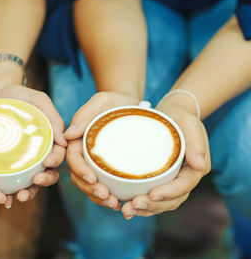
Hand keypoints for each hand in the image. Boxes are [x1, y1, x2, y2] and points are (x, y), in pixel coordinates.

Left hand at [0, 63, 66, 202]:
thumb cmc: (18, 95)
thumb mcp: (37, 100)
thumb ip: (52, 117)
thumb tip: (64, 140)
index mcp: (50, 139)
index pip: (58, 154)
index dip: (55, 161)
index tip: (48, 162)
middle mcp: (39, 153)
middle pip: (48, 172)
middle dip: (44, 181)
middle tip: (35, 181)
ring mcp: (24, 160)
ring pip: (32, 182)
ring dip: (30, 192)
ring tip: (19, 196)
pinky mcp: (8, 165)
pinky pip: (12, 181)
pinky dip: (11, 192)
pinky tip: (5, 198)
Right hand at [65, 92, 139, 209]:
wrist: (132, 106)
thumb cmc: (115, 101)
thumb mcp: (101, 101)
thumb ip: (85, 114)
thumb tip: (68, 135)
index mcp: (77, 140)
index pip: (73, 158)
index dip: (79, 170)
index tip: (92, 179)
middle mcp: (82, 154)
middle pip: (78, 176)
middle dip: (89, 189)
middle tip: (106, 196)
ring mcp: (93, 163)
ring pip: (89, 185)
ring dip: (97, 198)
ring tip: (114, 204)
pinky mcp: (106, 169)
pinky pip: (102, 186)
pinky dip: (107, 197)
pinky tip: (118, 202)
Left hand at [121, 102, 210, 218]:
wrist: (170, 114)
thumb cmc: (180, 117)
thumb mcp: (189, 123)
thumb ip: (196, 142)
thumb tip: (200, 166)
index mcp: (194, 169)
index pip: (184, 186)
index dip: (169, 193)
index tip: (152, 194)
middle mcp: (184, 179)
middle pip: (171, 200)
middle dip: (153, 206)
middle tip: (133, 205)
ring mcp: (171, 182)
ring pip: (161, 203)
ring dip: (145, 210)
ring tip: (126, 211)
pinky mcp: (159, 181)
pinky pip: (152, 198)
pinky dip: (140, 206)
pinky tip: (125, 207)